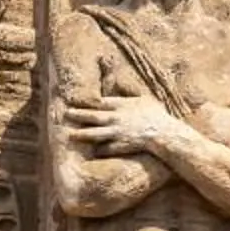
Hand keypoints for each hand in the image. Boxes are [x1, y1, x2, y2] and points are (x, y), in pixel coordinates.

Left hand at [64, 93, 186, 158]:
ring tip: (70, 135)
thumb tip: (119, 79)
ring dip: (81, 134)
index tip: (74, 100)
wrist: (164, 133)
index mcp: (121, 105)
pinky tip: (90, 151)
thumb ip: (129, 90)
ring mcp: (116, 133)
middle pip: (93, 116)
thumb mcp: (144, 97)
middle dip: (78, 115)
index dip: (86, 102)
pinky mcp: (119, 146)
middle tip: (65, 114)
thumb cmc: (157, 115)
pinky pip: (105, 149)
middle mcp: (115, 118)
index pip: (99, 102)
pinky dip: (98, 150)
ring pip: (94, 134)